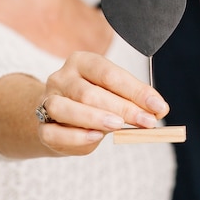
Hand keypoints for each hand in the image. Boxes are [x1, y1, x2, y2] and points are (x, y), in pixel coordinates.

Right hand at [37, 51, 169, 154]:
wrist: (58, 118)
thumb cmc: (92, 102)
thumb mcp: (113, 94)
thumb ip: (133, 100)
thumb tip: (159, 109)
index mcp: (82, 62)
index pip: (109, 74)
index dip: (136, 91)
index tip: (158, 106)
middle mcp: (62, 77)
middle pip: (90, 92)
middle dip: (122, 108)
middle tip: (147, 122)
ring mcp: (48, 101)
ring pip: (67, 108)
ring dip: (96, 118)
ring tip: (119, 126)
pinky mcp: (41, 126)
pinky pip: (54, 132)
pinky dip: (76, 136)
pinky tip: (95, 137)